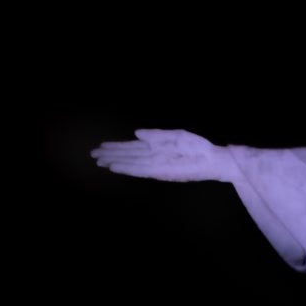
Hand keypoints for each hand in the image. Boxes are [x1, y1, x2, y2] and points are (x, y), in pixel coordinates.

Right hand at [89, 127, 231, 182]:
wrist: (212, 159)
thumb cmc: (197, 147)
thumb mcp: (176, 135)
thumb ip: (156, 135)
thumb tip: (136, 133)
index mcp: (156, 147)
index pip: (132, 147)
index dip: (116, 147)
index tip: (102, 146)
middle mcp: (153, 157)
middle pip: (127, 156)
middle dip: (110, 155)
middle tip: (92, 155)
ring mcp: (156, 165)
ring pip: (130, 163)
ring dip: (114, 162)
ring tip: (99, 161)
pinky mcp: (160, 172)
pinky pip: (140, 170)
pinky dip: (126, 168)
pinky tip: (114, 167)